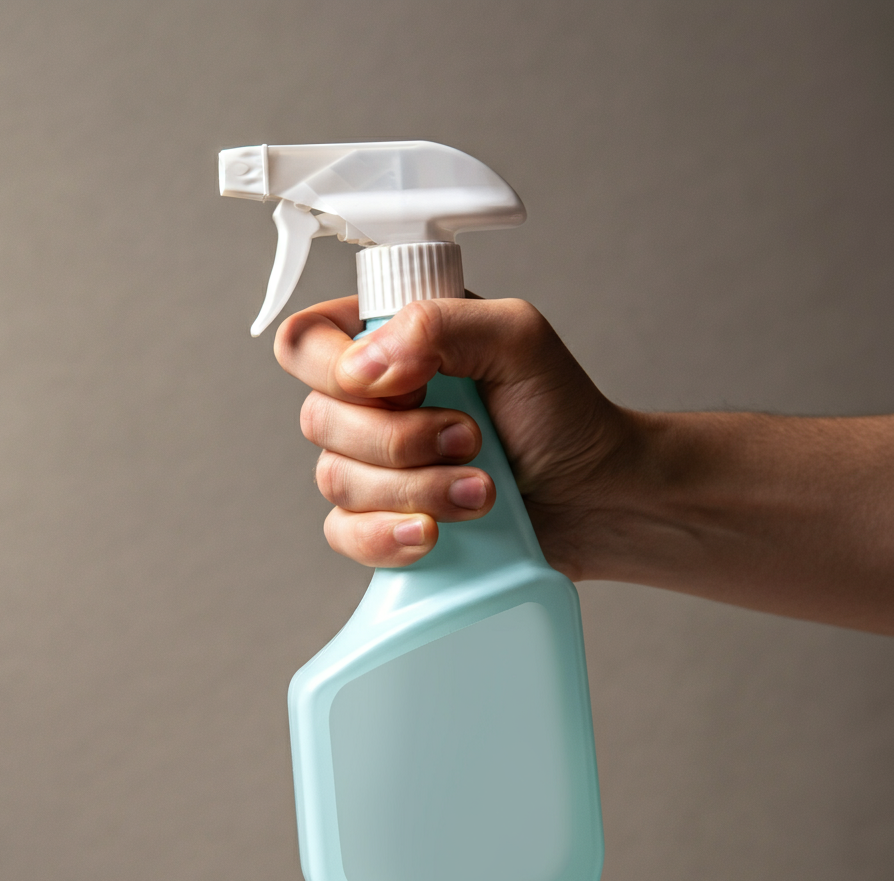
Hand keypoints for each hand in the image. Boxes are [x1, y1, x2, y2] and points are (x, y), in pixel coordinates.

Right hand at [274, 294, 632, 574]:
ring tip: (482, 489)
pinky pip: (344, 535)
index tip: (410, 385)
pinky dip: (389, 537)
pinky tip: (433, 534)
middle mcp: (369, 403)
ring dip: (417, 489)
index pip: (305, 343)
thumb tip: (362, 367)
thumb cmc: (560, 411)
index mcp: (387, 343)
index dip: (336, 369)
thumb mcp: (516, 338)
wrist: (594, 495)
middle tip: (471, 438)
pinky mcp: (382, 522)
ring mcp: (370, 467)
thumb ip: (437, 325)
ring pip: (335, 481)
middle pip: (316, 419)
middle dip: (400, 439)